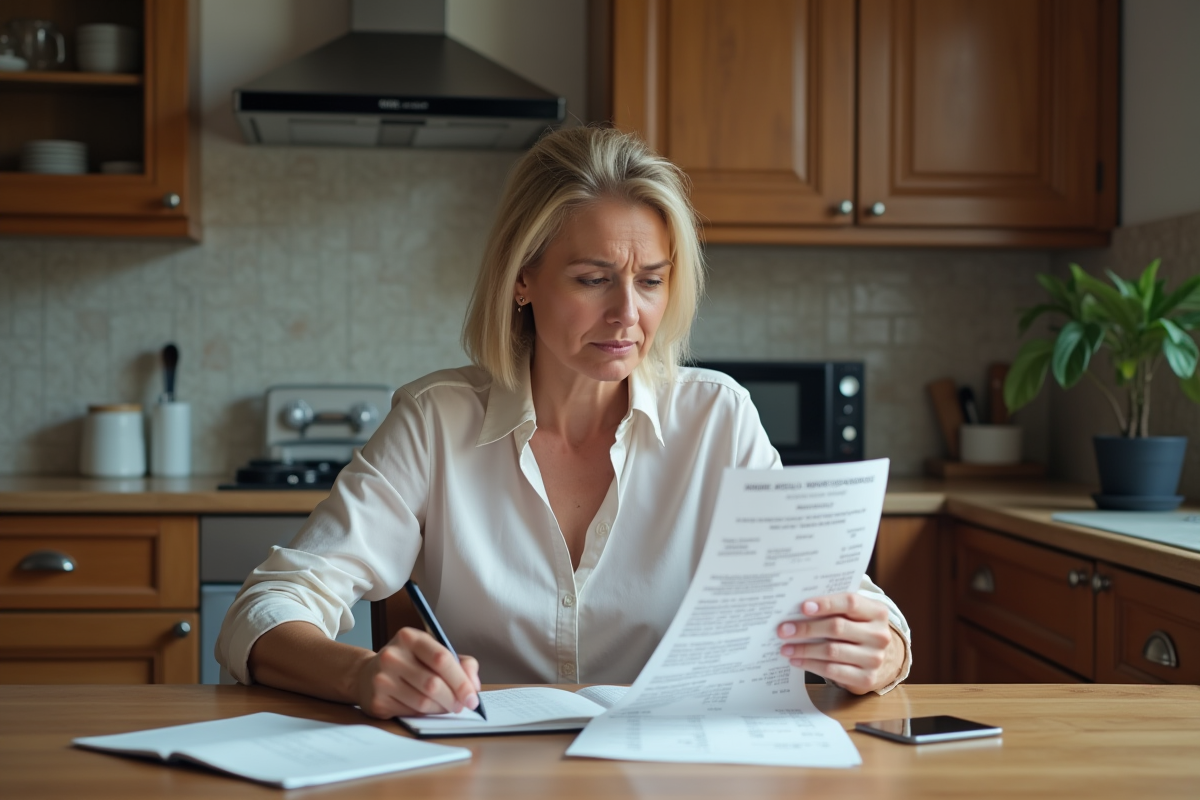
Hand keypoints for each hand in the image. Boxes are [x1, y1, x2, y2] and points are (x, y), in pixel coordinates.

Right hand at [354, 627, 480, 718]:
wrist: (366, 675)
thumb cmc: (409, 663)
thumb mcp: (432, 652)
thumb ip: (460, 663)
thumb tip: (474, 686)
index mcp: (409, 637)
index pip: (441, 658)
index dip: (461, 680)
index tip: (472, 696)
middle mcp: (392, 655)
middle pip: (433, 684)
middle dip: (453, 698)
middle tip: (462, 706)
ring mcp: (382, 679)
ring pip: (423, 702)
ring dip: (441, 708)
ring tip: (447, 707)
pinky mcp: (377, 700)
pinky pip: (410, 712)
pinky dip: (424, 714)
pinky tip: (426, 709)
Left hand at [776, 593, 904, 694]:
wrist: (880, 658)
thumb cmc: (857, 628)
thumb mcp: (854, 614)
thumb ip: (834, 607)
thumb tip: (797, 606)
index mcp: (877, 612)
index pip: (850, 602)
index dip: (826, 604)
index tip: (802, 607)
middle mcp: (879, 635)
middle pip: (837, 627)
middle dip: (806, 628)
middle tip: (783, 630)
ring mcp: (874, 658)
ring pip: (832, 651)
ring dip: (804, 649)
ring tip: (785, 648)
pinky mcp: (866, 678)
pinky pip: (833, 670)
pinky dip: (811, 665)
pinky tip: (797, 660)